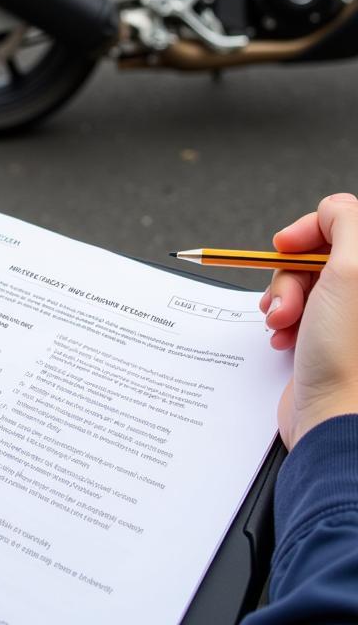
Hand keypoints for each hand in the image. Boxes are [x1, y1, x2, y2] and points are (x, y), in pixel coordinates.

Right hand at [261, 193, 357, 449]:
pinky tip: (282, 339)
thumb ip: (344, 221)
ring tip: (281, 324)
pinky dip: (283, 320)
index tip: (284, 246)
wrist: (335, 421)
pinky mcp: (330, 339)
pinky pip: (297, 310)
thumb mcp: (352, 269)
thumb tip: (330, 209)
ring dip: (282, 298)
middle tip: (287, 301)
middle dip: (289, 274)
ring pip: (302, 281)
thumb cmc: (348, 354)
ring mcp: (350, 318)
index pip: (343, 223)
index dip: (308, 230)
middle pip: (318, 253)